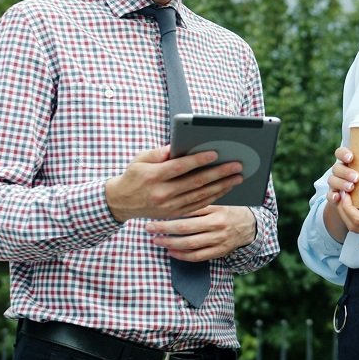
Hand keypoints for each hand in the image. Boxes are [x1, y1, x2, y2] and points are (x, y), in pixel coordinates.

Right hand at [104, 145, 243, 220]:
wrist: (121, 202)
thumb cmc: (133, 175)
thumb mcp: (140, 159)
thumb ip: (159, 152)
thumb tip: (178, 146)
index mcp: (153, 176)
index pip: (180, 167)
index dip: (199, 160)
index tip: (216, 153)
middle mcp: (162, 193)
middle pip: (195, 182)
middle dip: (219, 173)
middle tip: (237, 165)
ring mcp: (169, 206)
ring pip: (200, 195)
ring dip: (221, 186)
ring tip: (237, 176)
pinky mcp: (174, 213)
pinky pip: (198, 205)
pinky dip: (214, 197)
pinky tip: (225, 188)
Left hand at [145, 206, 256, 260]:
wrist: (250, 226)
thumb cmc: (229, 209)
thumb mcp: (218, 198)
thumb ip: (200, 196)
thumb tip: (178, 186)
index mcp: (217, 208)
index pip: (190, 207)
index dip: (171, 209)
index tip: (155, 208)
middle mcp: (218, 224)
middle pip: (186, 227)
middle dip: (165, 228)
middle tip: (149, 227)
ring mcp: (219, 240)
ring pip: (190, 244)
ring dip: (170, 243)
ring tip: (156, 240)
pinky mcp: (219, 251)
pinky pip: (198, 256)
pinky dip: (182, 255)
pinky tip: (171, 251)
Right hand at [324, 147, 358, 205]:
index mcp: (347, 162)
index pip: (340, 153)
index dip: (343, 154)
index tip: (350, 158)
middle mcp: (339, 171)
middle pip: (337, 168)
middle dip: (346, 172)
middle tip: (356, 178)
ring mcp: (334, 183)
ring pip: (332, 180)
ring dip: (341, 183)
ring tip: (351, 188)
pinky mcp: (332, 195)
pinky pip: (329, 195)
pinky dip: (333, 196)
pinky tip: (338, 197)